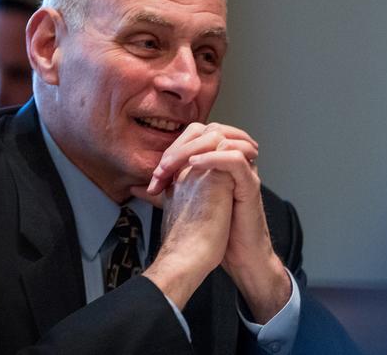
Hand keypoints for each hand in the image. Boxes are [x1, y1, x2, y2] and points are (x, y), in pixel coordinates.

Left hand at [137, 122, 289, 321]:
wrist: (239, 256)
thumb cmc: (216, 231)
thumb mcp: (184, 203)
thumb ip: (164, 192)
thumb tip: (135, 187)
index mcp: (219, 159)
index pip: (196, 134)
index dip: (172, 148)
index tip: (155, 176)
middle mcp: (233, 160)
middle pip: (209, 129)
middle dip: (180, 147)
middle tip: (162, 170)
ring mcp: (245, 170)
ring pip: (222, 138)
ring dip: (193, 149)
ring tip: (173, 167)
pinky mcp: (250, 184)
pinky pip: (235, 159)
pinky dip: (213, 158)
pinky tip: (193, 166)